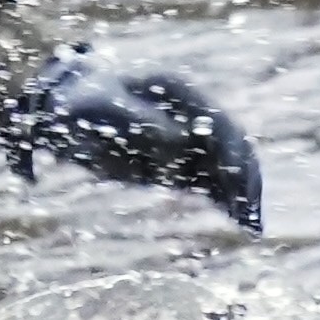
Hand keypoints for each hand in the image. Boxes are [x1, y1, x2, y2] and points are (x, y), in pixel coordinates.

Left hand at [4, 48, 264, 230]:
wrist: (68, 108)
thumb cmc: (82, 104)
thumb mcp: (102, 109)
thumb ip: (138, 122)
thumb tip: (177, 139)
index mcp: (179, 91)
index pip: (221, 126)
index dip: (235, 157)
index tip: (238, 188)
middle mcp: (192, 112)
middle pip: (234, 146)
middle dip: (246, 180)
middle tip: (249, 218)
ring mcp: (188, 135)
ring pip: (229, 165)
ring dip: (242, 194)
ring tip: (250, 228)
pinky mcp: (180, 159)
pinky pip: (211, 179)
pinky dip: (225, 198)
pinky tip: (237, 222)